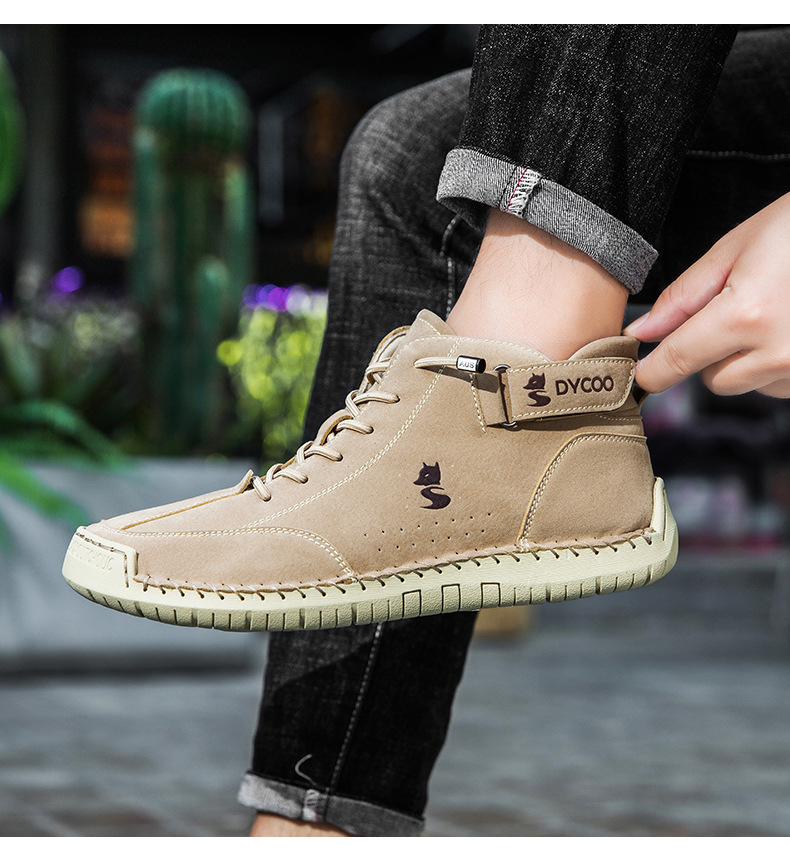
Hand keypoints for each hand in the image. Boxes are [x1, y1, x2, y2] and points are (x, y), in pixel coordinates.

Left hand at [624, 192, 789, 397]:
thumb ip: (682, 297)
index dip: (651, 371)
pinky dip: (773, 362)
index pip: (677, 360)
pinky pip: (776, 384)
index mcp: (746, 316)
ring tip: (769, 313)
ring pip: (744, 383)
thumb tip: (642, 332)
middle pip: (710, 380)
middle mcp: (777, 352)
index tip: (638, 375)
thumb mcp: (734, 249)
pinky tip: (787, 326)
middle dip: (708, 353)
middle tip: (731, 311)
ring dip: (744, 359)